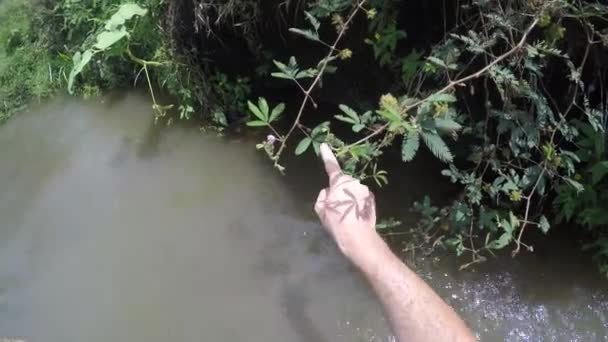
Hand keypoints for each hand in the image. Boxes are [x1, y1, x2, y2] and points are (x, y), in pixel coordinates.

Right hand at [314, 143, 382, 265]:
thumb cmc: (336, 222)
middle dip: (339, 191)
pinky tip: (355, 216)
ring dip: (349, 198)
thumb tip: (328, 191)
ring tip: (346, 215)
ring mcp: (364, 190)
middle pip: (342, 183)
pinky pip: (360, 198)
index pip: (331, 166)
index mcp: (338, 182)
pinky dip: (357, 204)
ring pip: (352, 191)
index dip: (327, 156)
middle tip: (336, 208)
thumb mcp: (320, 210)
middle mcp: (353, 182)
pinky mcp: (372, 198)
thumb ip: (322, 196)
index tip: (324, 146)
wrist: (357, 236)